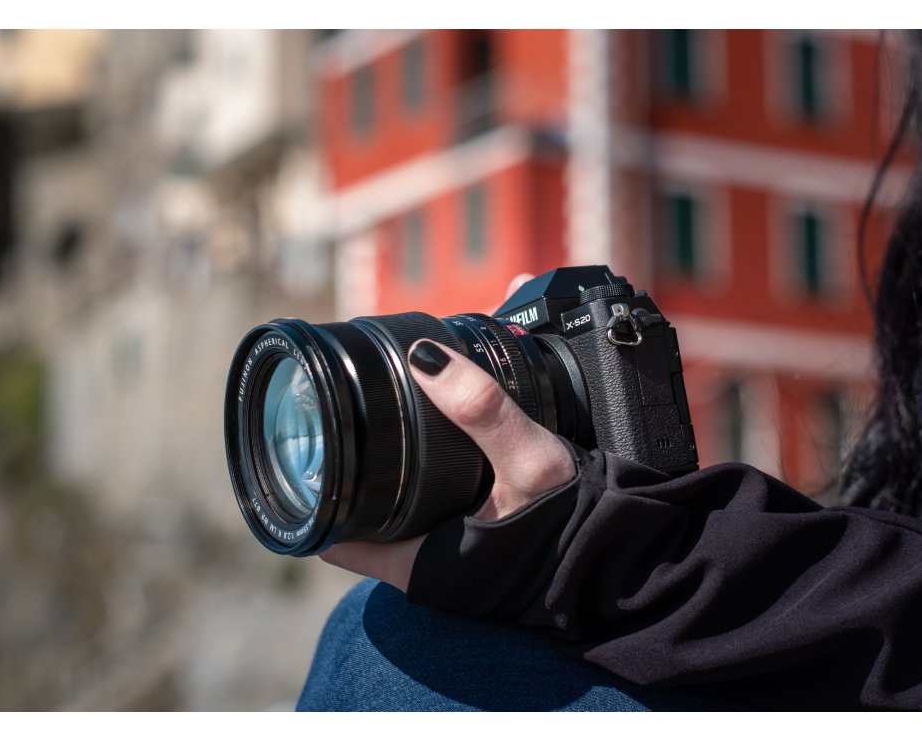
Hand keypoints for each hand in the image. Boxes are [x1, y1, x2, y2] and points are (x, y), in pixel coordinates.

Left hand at [320, 274, 575, 590]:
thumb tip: (424, 357)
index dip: (309, 493)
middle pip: (357, 513)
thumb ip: (482, 409)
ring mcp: (448, 550)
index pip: (333, 532)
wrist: (626, 552)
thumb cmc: (577, 525)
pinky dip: (424, 463)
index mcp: (419, 563)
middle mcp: (425, 563)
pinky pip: (429, 496)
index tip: (295, 451)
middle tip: (338, 413)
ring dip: (385, 463)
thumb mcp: (530, 462)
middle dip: (346, 467)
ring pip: (393, 502)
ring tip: (374, 414)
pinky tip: (434, 427)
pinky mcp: (473, 535)